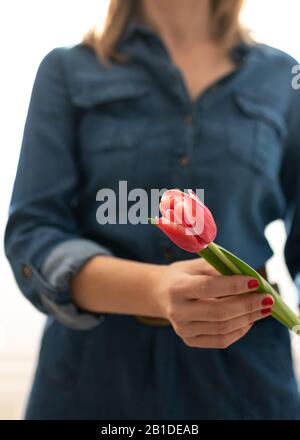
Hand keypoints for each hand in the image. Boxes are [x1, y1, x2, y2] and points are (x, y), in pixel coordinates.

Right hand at [154, 258, 273, 348]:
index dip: (234, 285)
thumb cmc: (185, 275)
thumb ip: (219, 268)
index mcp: (176, 287)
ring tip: (262, 308)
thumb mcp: (196, 265)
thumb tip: (249, 276)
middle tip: (266, 298)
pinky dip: (239, 330)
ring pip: (223, 328)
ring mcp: (182, 329)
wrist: (161, 294)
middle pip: (218, 312)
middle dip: (247, 305)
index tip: (255, 280)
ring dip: (248, 318)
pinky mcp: (190, 340)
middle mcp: (177, 310)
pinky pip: (221, 340)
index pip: (208, 287)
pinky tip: (249, 320)